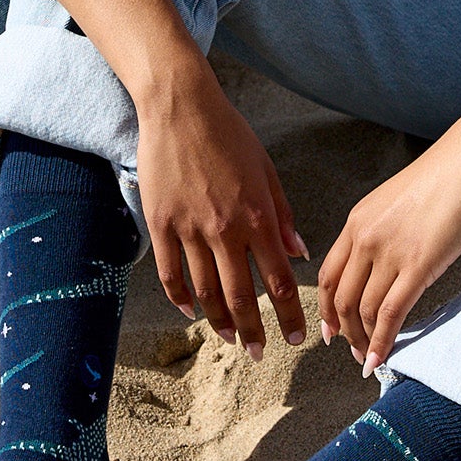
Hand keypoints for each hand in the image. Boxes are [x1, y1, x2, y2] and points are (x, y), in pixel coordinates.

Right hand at [136, 61, 309, 356]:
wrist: (181, 107)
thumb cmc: (229, 134)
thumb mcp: (266, 170)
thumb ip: (283, 216)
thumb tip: (299, 254)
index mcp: (257, 216)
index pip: (279, 280)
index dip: (288, 315)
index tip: (295, 337)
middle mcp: (225, 229)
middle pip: (242, 296)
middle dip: (254, 332)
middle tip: (261, 352)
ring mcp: (190, 229)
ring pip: (205, 292)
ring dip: (219, 321)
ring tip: (229, 338)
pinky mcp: (161, 223)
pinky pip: (171, 272)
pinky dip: (181, 298)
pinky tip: (190, 311)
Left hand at [319, 131, 460, 371]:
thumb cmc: (442, 180)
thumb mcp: (393, 204)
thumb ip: (380, 233)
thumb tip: (382, 266)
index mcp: (356, 222)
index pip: (328, 275)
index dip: (326, 308)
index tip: (330, 329)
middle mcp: (364, 238)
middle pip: (341, 298)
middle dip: (344, 331)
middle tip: (353, 352)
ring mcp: (389, 253)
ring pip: (364, 310)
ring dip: (364, 342)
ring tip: (370, 361)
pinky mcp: (418, 266)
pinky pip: (391, 313)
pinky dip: (383, 342)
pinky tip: (383, 359)